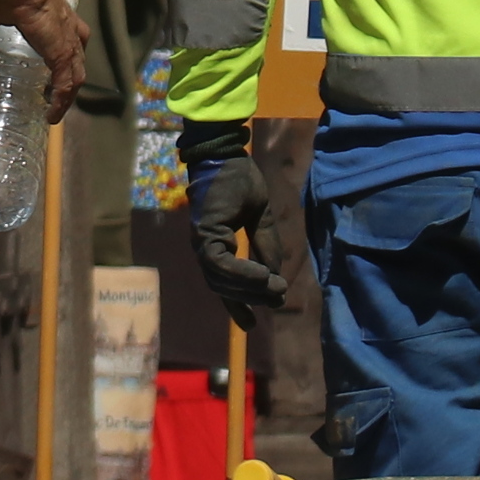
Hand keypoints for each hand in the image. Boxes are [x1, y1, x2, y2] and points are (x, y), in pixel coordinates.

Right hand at [0, 0, 88, 103]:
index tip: (58, 77)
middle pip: (78, 66)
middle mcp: (72, 35)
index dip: (68, 62)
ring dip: (66, 98)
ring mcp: (70, 46)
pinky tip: (51, 115)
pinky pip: (66, 85)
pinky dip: (60, 102)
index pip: (73, 46)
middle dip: (69, 85)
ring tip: (53, 113)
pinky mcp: (63, 55)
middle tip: (55, 100)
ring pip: (75, 79)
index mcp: (63, 23)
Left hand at [179, 120, 289, 324]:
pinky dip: (242, 274)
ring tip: (275, 289)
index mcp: (215, 243)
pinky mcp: (205, 234)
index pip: (224, 283)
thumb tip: (274, 275)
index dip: (236, 306)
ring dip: (249, 289)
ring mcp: (202, 242)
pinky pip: (222, 264)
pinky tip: (264, 277)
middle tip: (276, 301)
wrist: (227, 155)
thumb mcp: (259, 216)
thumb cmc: (239, 179)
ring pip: (222, 280)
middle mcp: (205, 247)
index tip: (251, 325)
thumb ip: (265, 245)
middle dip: (250, 299)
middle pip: (223, 287)